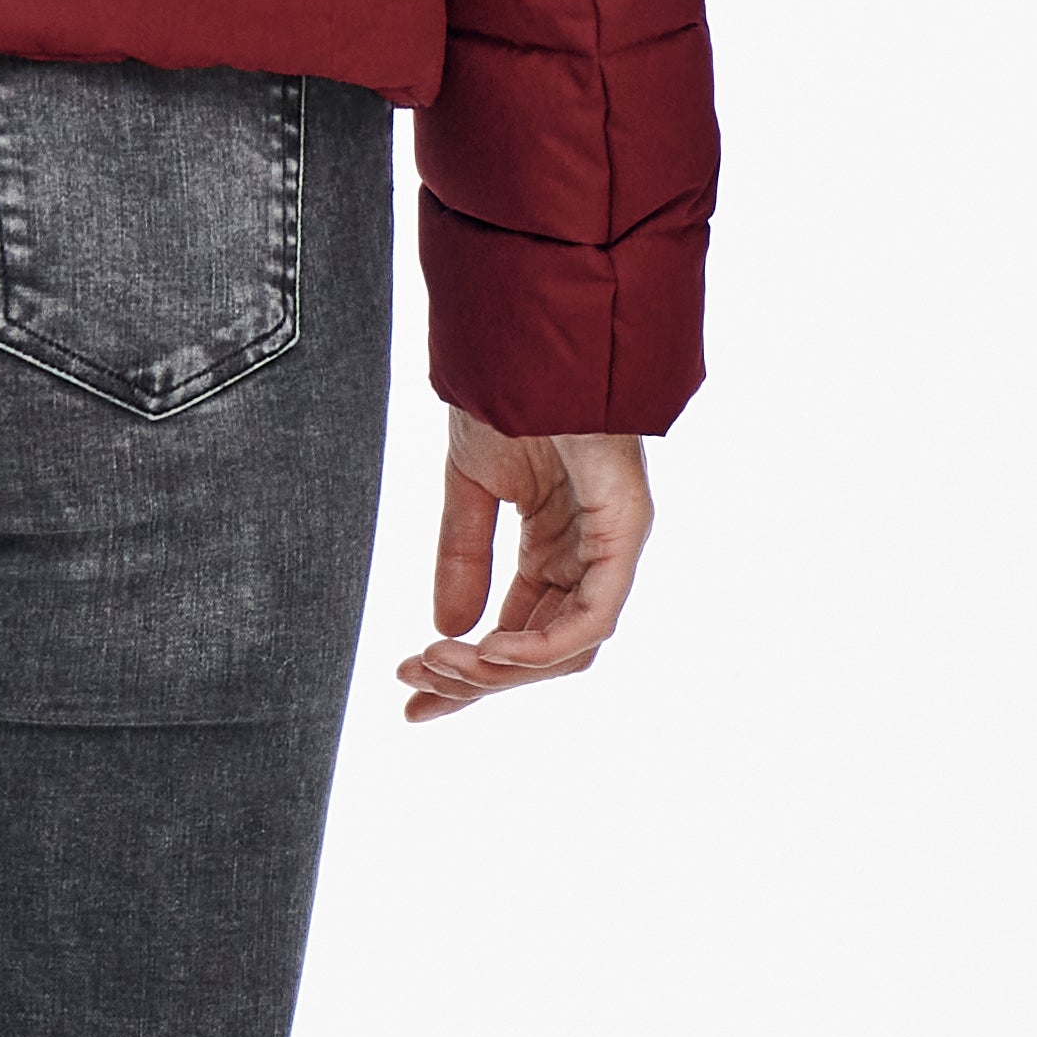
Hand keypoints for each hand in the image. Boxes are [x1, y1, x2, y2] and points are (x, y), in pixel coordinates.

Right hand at [400, 414, 652, 723]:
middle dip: (476, 683)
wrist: (526, 339)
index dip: (469, 675)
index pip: (519, 634)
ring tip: (439, 663)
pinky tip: (487, 648)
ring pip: (568, 649)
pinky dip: (541, 645)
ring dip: (499, 669)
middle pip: (542, 654)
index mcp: (557, 548)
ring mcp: (612, 548)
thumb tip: (448, 627)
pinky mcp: (625, 533)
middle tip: (414, 687)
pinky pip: (593, 617)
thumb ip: (463, 557)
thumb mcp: (469, 487)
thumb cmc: (507, 394)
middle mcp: (589, 556)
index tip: (412, 696)